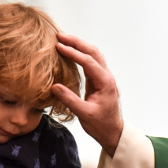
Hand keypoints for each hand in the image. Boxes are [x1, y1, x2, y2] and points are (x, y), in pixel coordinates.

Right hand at [52, 32, 123, 155]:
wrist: (113, 132)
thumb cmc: (101, 125)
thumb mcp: (84, 114)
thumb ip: (70, 100)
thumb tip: (54, 86)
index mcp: (105, 83)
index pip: (89, 62)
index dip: (73, 53)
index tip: (59, 46)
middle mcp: (107, 77)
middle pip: (93, 52)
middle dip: (77, 42)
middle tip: (59, 35)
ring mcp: (104, 77)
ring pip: (93, 55)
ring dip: (79, 46)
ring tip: (63, 39)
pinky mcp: (99, 80)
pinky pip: (90, 62)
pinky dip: (80, 54)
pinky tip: (69, 52)